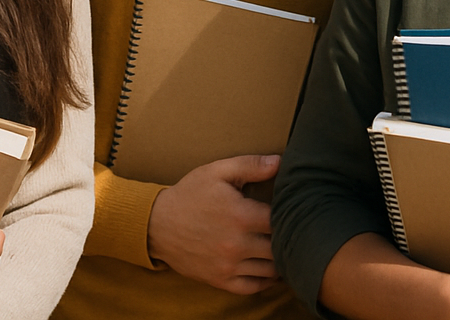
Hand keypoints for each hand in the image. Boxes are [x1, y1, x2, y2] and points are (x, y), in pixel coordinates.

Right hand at [146, 154, 280, 293]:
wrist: (157, 224)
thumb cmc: (189, 194)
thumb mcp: (217, 171)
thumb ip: (250, 165)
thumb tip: (280, 162)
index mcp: (241, 215)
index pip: (282, 219)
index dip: (291, 214)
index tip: (292, 209)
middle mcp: (237, 244)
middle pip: (280, 246)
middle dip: (288, 237)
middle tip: (291, 229)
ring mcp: (228, 265)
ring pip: (270, 269)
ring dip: (280, 259)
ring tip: (284, 247)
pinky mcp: (220, 280)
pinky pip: (253, 287)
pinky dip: (266, 280)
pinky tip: (270, 268)